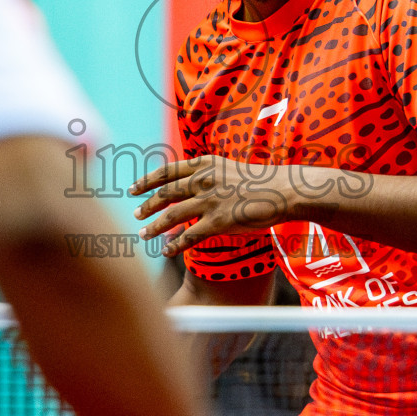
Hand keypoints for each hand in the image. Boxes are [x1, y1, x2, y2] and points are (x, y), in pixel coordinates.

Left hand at [132, 155, 306, 256]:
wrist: (283, 190)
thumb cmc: (261, 182)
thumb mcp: (229, 169)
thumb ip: (208, 176)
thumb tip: (190, 188)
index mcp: (204, 164)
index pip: (167, 171)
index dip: (146, 180)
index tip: (133, 188)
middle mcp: (203, 180)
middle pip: (165, 193)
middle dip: (147, 205)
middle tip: (136, 214)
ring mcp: (209, 201)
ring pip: (172, 215)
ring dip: (155, 226)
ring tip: (144, 234)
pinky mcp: (218, 221)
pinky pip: (189, 236)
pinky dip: (174, 245)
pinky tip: (166, 251)